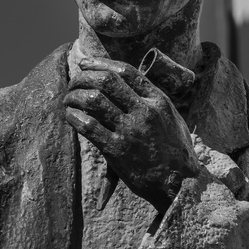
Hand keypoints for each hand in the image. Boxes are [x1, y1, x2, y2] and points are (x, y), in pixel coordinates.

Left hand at [63, 56, 198, 202]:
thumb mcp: (172, 119)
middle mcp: (144, 112)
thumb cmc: (176, 152)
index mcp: (158, 101)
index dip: (100, 63)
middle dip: (84, 77)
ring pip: (94, 100)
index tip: (85, 63)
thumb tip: (133, 84)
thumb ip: (153, 101)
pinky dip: (74, 117)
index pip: (126, 71)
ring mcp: (130, 130)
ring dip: (75, 96)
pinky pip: (87, 126)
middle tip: (74, 82)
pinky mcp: (116, 150)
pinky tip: (70, 116)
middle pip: (106, 81)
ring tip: (69, 99)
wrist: (180, 184)